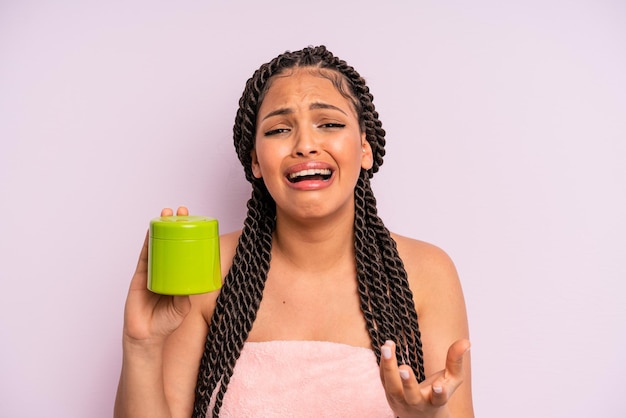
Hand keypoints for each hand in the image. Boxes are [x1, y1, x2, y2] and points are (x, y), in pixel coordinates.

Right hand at [122, 206, 191, 345]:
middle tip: (182, 211)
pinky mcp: (140, 276)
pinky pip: (144, 255)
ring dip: (161, 228)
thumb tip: (195, 281)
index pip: (186, 252)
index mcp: (179, 276)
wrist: (147, 337)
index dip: (190, 237)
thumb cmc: (167, 323)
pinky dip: (147, 242)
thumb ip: (187, 295)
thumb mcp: (183, 307)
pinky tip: (150, 230)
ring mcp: (153, 271)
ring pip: (157, 245)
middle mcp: (167, 271)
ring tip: (166, 213)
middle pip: (172, 243)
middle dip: (176, 225)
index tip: (197, 222)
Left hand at [380, 339, 469, 417]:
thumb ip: (456, 361)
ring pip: (392, 386)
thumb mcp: (452, 379)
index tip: (438, 386)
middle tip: (404, 367)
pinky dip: (384, 364)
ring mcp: (401, 399)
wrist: (420, 415)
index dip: (439, 393)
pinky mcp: (388, 392)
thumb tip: (466, 342)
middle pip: (411, 395)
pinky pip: (384, 378)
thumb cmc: (438, 392)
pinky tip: (387, 347)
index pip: (438, 399)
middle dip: (407, 382)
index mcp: (435, 401)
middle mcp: (417, 402)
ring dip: (388, 367)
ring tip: (387, 347)